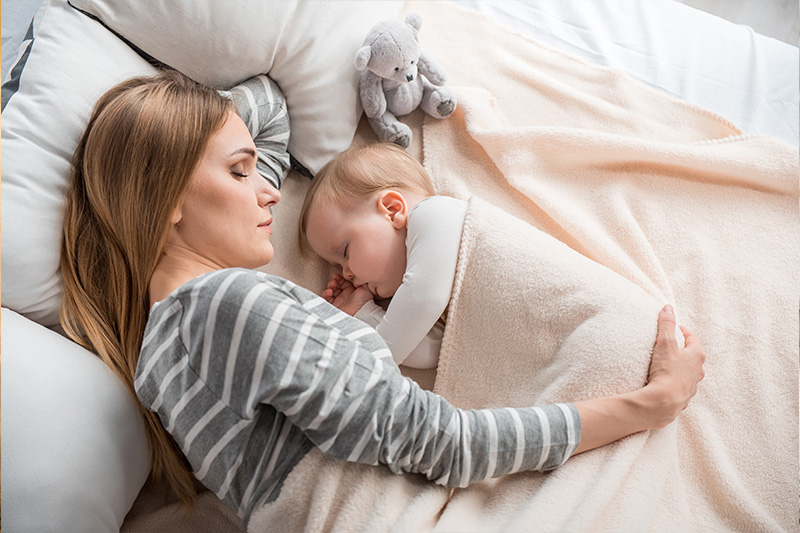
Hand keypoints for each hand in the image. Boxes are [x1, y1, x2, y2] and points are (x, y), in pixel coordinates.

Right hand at [322, 273, 374, 315]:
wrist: (362, 312)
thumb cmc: (365, 301)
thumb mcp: (365, 287)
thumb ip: (360, 280)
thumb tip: (357, 274)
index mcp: (351, 291)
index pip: (342, 282)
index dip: (338, 278)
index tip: (336, 275)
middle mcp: (344, 296)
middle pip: (335, 287)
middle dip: (333, 282)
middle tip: (334, 281)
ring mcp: (339, 302)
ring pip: (329, 293)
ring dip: (329, 287)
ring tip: (332, 286)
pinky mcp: (334, 307)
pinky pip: (326, 300)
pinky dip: (326, 295)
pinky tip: (329, 292)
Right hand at [573, 305, 705, 454]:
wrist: (663, 402)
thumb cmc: (666, 371)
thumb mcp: (665, 343)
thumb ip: (666, 324)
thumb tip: (668, 308)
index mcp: (697, 356)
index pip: (693, 338)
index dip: (683, 331)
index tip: (673, 328)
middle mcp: (698, 371)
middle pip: (693, 356)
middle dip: (683, 350)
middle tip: (670, 345)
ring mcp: (692, 386)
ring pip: (689, 373)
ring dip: (681, 368)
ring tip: (667, 364)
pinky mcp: (683, 398)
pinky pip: (681, 387)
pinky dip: (675, 382)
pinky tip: (665, 383)